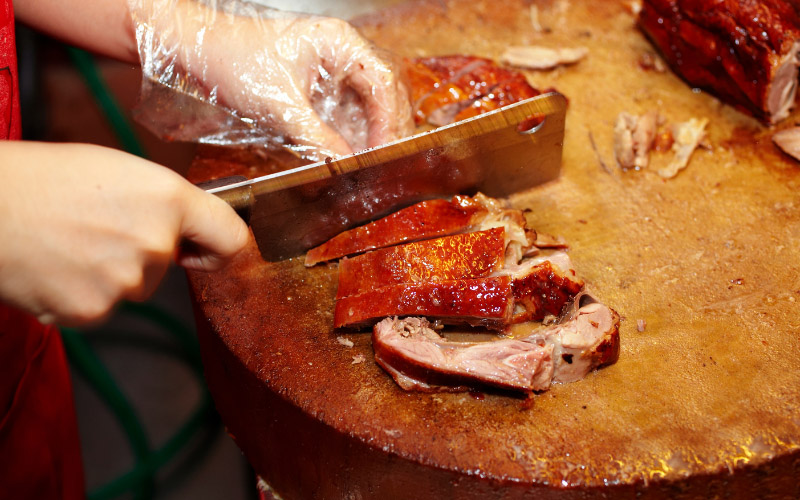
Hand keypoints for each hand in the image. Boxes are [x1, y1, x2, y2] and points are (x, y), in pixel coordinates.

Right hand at [0, 142, 248, 325]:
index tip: (209, 252)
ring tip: (69, 242)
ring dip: (110, 273)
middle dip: (143, 251)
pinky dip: (81, 292)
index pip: (230, 237)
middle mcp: (156, 243)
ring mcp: (125, 282)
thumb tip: (188, 233)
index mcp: (169, 199)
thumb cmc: (43, 178)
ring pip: (134, 285)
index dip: (220, 247)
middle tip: (97, 227)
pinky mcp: (92, 311)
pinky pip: (101, 306)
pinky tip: (56, 265)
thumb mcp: (120, 171)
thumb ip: (164, 203)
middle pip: (170, 263)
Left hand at [136, 0, 413, 158]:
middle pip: (386, 91)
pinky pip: (349, 111)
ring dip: (374, 133)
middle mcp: (344, 51)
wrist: (198, 52)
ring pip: (371, 103)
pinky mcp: (321, 86)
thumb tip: (344, 167)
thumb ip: (316, 139)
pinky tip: (352, 156)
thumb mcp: (278, 107)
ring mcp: (335, 68)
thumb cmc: (232, 62)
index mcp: (340, 42)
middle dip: (388, 128)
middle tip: (383, 163)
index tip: (383, 152)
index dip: (390, 120)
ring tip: (369, 165)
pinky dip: (354, 134)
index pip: (384, 80)